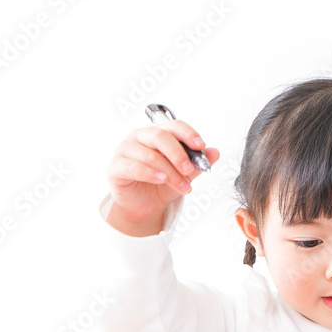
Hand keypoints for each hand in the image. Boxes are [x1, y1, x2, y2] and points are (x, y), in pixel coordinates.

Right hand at [105, 121, 218, 235]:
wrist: (144, 205)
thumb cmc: (162, 184)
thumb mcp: (185, 175)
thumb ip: (198, 163)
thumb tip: (215, 152)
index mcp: (158, 134)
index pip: (174, 126)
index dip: (188, 134)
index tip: (201, 146)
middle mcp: (140, 137)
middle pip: (160, 136)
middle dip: (179, 154)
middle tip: (191, 170)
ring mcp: (125, 150)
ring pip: (150, 155)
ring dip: (170, 172)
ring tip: (183, 186)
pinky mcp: (116, 167)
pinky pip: (134, 167)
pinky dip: (150, 174)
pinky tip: (161, 180)